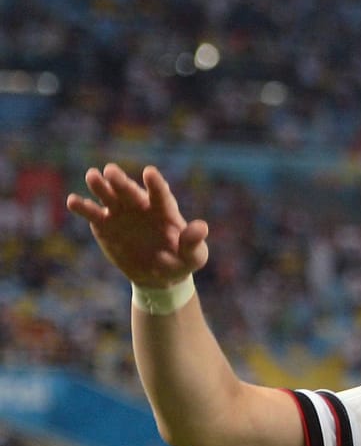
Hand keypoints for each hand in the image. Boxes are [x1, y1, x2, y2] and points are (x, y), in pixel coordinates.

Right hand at [65, 164, 209, 287]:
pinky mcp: (104, 224)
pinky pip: (92, 213)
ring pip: (109, 196)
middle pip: (130, 191)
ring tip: (93, 176)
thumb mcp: (193, 257)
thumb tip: (201, 227)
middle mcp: (140, 206)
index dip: (156, 184)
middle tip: (110, 171)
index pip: (160, 194)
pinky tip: (73, 201)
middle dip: (121, 181)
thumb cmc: (180, 262)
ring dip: (100, 186)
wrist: (157, 275)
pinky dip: (82, 207)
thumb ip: (194, 243)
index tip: (149, 173)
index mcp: (164, 209)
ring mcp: (120, 212)